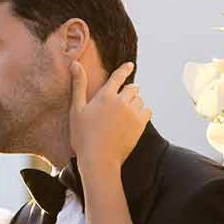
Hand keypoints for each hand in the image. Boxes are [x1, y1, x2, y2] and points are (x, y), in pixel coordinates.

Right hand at [70, 61, 150, 179]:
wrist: (99, 160)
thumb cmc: (83, 137)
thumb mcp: (77, 110)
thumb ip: (79, 85)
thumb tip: (75, 63)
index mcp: (105, 95)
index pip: (119, 76)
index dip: (125, 69)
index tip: (130, 65)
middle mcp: (121, 101)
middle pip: (132, 88)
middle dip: (128, 91)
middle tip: (122, 100)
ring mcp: (132, 113)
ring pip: (139, 99)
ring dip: (135, 102)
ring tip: (126, 112)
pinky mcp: (140, 125)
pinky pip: (147, 111)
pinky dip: (143, 112)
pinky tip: (135, 118)